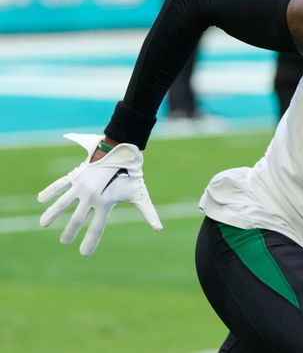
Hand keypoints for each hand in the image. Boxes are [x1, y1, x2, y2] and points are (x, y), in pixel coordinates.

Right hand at [38, 133, 161, 255]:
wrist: (122, 152)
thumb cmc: (131, 175)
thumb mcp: (140, 195)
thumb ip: (148, 213)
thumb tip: (159, 229)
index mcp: (105, 203)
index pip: (97, 228)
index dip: (90, 242)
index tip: (84, 253)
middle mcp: (91, 197)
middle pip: (76, 219)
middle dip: (69, 232)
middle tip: (64, 242)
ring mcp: (81, 186)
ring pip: (63, 203)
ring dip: (52, 214)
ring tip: (44, 223)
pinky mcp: (76, 176)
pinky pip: (60, 185)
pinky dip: (50, 192)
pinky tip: (41, 199)